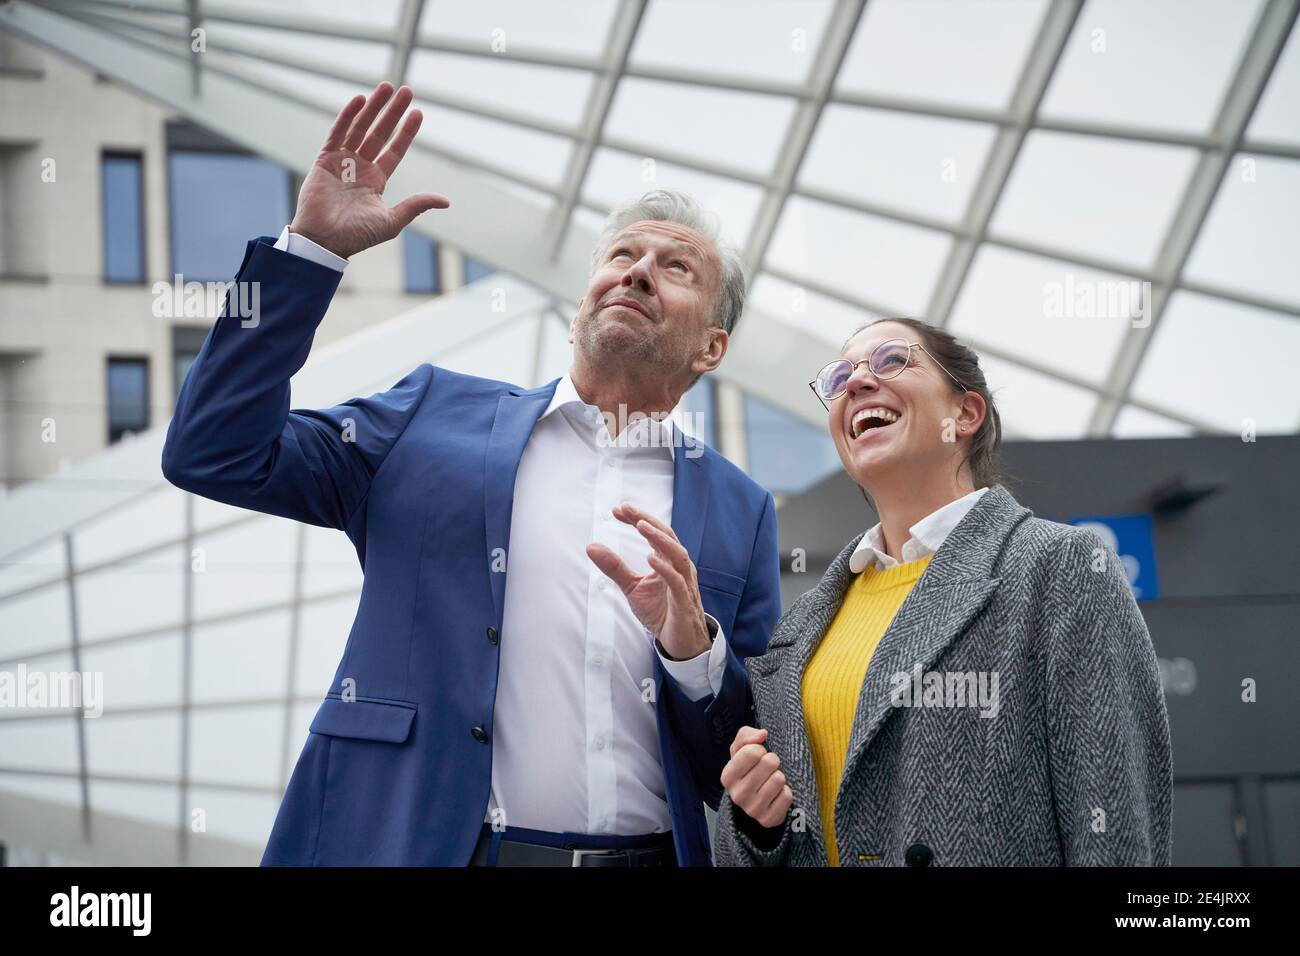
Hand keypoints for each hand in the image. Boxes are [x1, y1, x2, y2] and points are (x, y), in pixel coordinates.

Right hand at [289, 82, 449, 259]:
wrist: (324, 240)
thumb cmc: (357, 235)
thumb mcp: (391, 221)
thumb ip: (416, 206)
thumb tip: (445, 201)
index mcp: (376, 180)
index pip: (395, 150)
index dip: (406, 132)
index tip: (418, 113)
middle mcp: (360, 167)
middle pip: (380, 133)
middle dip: (392, 112)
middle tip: (406, 91)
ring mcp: (342, 161)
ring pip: (360, 127)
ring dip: (373, 108)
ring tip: (386, 88)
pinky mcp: (324, 159)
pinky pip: (337, 132)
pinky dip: (347, 116)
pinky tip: (360, 101)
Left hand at [586, 502, 710, 660]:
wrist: (680, 642)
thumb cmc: (661, 611)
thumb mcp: (632, 587)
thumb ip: (615, 568)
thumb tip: (591, 546)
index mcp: (668, 561)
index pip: (655, 533)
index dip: (637, 518)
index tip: (617, 509)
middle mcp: (679, 567)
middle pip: (667, 536)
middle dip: (647, 520)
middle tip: (626, 508)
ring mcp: (684, 583)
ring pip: (677, 554)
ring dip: (659, 538)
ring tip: (641, 525)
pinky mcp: (684, 602)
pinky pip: (677, 582)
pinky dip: (665, 568)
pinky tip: (650, 558)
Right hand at [721, 726, 792, 828]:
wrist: (754, 799)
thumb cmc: (748, 769)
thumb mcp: (741, 749)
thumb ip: (747, 735)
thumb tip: (762, 734)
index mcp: (727, 776)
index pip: (752, 751)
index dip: (759, 749)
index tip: (757, 756)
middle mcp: (737, 795)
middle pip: (769, 763)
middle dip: (772, 761)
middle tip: (767, 768)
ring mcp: (752, 810)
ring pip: (779, 779)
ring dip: (779, 776)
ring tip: (771, 781)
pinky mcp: (768, 820)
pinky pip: (787, 796)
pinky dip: (785, 792)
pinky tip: (776, 794)